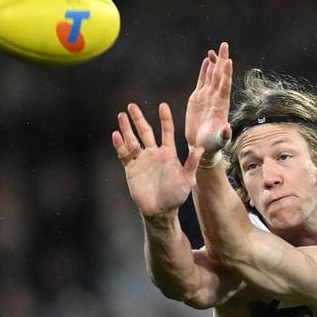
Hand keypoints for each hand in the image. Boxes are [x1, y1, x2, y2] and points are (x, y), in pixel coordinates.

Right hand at [113, 103, 198, 219]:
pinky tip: (116, 135)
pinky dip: (120, 145)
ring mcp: (142, 160)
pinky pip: (124, 154)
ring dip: (126, 128)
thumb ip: (192, 163)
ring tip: (121, 116)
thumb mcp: (187, 179)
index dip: (165, 119)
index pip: (166, 131)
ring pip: (132, 140)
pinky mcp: (132, 169)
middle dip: (138, 118)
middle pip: (145, 131)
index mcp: (168, 153)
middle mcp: (154, 153)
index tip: (162, 106)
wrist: (161, 211)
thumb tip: (200, 148)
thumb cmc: (176, 196)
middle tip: (132, 105)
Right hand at [184, 42, 233, 156]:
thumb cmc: (213, 144)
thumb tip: (228, 129)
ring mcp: (208, 97)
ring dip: (214, 62)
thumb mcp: (220, 140)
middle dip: (222, 60)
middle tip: (224, 45)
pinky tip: (207, 60)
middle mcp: (216, 98)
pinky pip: (202, 81)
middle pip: (220, 75)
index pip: (225, 85)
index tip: (229, 61)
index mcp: (221, 105)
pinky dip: (204, 71)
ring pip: (212, 76)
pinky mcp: (198, 98)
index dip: (227, 73)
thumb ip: (224, 134)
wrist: (203, 145)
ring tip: (215, 49)